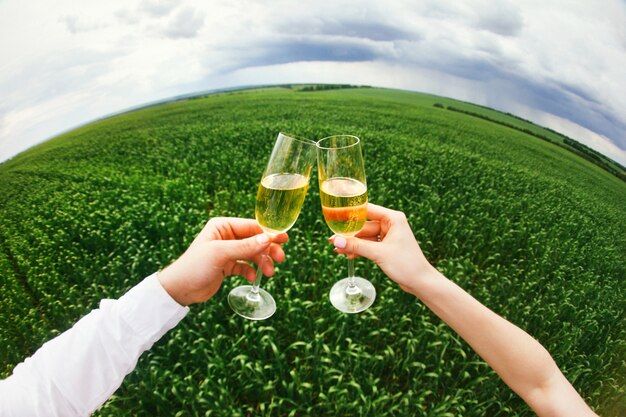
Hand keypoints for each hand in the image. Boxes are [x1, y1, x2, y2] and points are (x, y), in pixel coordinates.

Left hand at [158, 217, 287, 305]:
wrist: (179, 289)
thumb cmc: (195, 266)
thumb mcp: (221, 253)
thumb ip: (245, 246)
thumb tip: (268, 239)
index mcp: (222, 226)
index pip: (251, 226)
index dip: (268, 233)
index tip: (284, 239)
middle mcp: (226, 237)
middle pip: (255, 240)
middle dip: (268, 249)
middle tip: (280, 258)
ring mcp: (228, 252)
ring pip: (252, 254)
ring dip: (262, 262)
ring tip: (269, 273)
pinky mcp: (227, 266)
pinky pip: (245, 266)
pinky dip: (251, 271)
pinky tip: (253, 278)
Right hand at [331, 203, 438, 295]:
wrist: (420, 282)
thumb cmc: (406, 264)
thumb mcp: (378, 253)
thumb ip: (356, 246)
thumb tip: (336, 241)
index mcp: (392, 218)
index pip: (367, 210)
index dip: (350, 213)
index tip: (335, 215)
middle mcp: (390, 224)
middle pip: (363, 225)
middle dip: (349, 234)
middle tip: (333, 239)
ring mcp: (388, 236)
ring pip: (364, 237)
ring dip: (352, 243)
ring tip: (336, 249)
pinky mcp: (386, 247)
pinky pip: (368, 245)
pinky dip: (359, 250)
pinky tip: (347, 255)